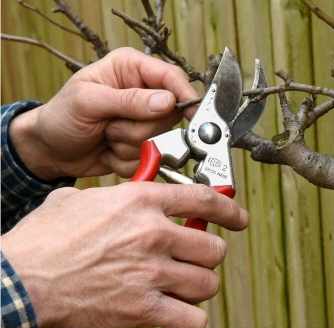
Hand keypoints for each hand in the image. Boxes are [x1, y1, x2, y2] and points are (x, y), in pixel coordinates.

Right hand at [1, 182, 247, 327]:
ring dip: (199, 286)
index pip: (204, 200)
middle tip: (193, 259)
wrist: (21, 278)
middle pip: (213, 247)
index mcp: (141, 202)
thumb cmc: (45, 239)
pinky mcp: (143, 308)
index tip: (239, 218)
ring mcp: (151, 272)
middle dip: (207, 256)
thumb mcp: (81, 200)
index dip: (230, 209)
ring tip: (182, 286)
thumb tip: (131, 195)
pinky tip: (176, 314)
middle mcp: (153, 234)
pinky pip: (192, 319)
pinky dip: (189, 320)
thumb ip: (117, 196)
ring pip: (207, 282)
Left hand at [9, 47, 198, 180]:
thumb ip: (128, 100)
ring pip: (159, 139)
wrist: (49, 151)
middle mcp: (143, 93)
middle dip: (139, 127)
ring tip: (105, 136)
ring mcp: (144, 121)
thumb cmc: (60, 117)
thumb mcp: (87, 101)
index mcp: (131, 69)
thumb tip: (167, 101)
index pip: (171, 77)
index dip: (184, 95)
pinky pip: (150, 158)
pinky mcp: (143, 145)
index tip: (191, 113)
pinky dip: (127, 159)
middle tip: (109, 125)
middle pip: (169, 115)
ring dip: (129, 144)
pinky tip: (108, 149)